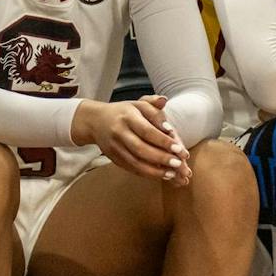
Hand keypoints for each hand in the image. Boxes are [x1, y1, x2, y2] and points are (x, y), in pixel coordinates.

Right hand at [71, 94, 191, 184]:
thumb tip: (164, 101)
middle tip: (179, 165)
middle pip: (141, 149)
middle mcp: (119, 133)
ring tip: (172, 174)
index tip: (179, 149)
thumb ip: (153, 103)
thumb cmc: (124, 112)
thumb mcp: (138, 103)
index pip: (147, 131)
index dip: (163, 141)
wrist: (96, 121)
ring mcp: (115, 147)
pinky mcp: (113, 158)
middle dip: (161, 158)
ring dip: (155, 171)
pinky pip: (131, 168)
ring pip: (135, 162)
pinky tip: (161, 175)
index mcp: (127, 117)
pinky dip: (147, 173)